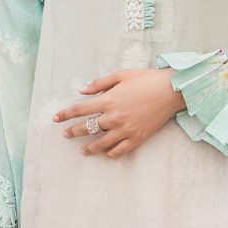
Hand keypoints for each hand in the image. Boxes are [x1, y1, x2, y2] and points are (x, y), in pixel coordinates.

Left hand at [52, 67, 184, 157]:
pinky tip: (106, 153)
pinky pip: (119, 150)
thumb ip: (100, 83)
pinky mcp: (137, 137)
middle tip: (66, 135)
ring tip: (83, 151)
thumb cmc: (147, 79)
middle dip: (73, 132)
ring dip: (90, 147)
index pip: (79, 110)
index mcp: (108, 100)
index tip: (56, 118)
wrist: (171, 90)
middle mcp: (114, 117)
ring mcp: (125, 129)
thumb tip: (82, 90)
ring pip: (101, 143)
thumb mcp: (121, 75)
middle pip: (87, 128)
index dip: (65, 114)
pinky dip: (110, 153)